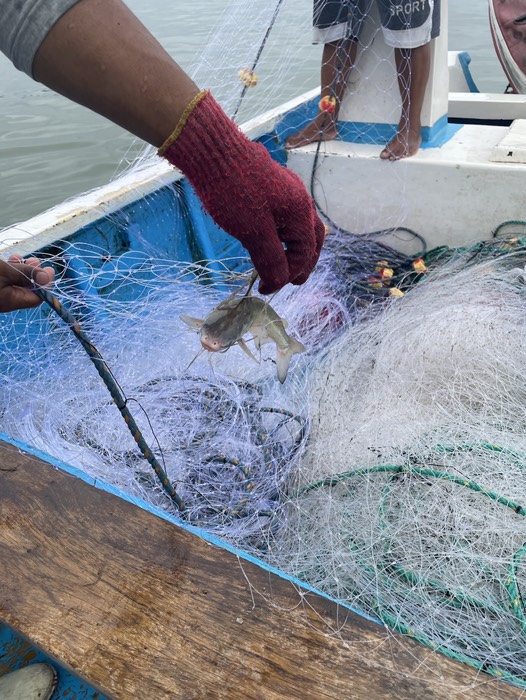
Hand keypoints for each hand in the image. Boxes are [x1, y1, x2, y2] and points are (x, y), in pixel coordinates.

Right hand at [0, 256, 54, 312]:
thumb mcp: (6, 271)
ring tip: (21, 257)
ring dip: (22, 270)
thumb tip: (46, 278)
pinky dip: (11, 270)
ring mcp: (0, 295)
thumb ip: (25, 274)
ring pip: (16, 283)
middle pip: (27, 290)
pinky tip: (12, 259)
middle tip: (35, 261)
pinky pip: (6, 281)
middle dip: (34, 274)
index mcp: (12, 301)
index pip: (37, 298)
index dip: (45, 284)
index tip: (49, 270)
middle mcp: (6, 301)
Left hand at [161, 91, 325, 293]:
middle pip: (311, 239)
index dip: (288, 275)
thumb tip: (278, 283)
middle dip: (302, 263)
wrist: (213, 152)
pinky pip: (286, 216)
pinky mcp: (272, 186)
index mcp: (300, 212)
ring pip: (299, 226)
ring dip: (293, 248)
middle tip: (291, 281)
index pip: (304, 254)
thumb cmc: (233, 193)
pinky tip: (267, 239)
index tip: (266, 288)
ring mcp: (287, 191)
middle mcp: (300, 200)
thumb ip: (270, 260)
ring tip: (281, 264)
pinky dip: (282, 234)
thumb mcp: (253, 233)